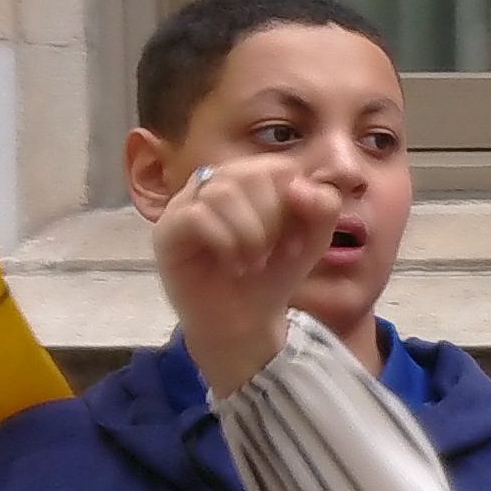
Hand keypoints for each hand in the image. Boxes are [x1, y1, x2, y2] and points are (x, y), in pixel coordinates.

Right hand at [153, 157, 339, 394]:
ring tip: (253, 262)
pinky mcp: (166, 230)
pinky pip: (196, 215)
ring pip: (222, 192)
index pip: (276, 167)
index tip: (294, 241)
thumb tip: (299, 184)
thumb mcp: (312, 241)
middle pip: (249, 174)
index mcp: (248, 179)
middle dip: (270, 219)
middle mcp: (213, 184)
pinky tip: (233, 265)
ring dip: (249, 233)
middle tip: (269, 254)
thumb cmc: (272, 276)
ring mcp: (185, 204)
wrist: (244, 323)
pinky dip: (225, 242)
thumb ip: (324, 207)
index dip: (292, 204)